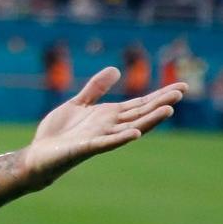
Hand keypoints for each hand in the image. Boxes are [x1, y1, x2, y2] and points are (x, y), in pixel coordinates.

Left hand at [25, 66, 186, 180]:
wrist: (40, 154)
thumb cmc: (60, 132)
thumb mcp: (79, 103)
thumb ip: (96, 88)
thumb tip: (116, 69)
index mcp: (109, 115)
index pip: (140, 104)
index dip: (159, 95)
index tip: (181, 87)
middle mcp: (110, 127)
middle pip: (140, 113)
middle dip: (160, 103)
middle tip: (181, 92)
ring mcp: (100, 138)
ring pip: (130, 128)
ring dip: (149, 121)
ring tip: (168, 111)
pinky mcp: (86, 148)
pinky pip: (107, 143)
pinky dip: (121, 138)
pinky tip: (135, 134)